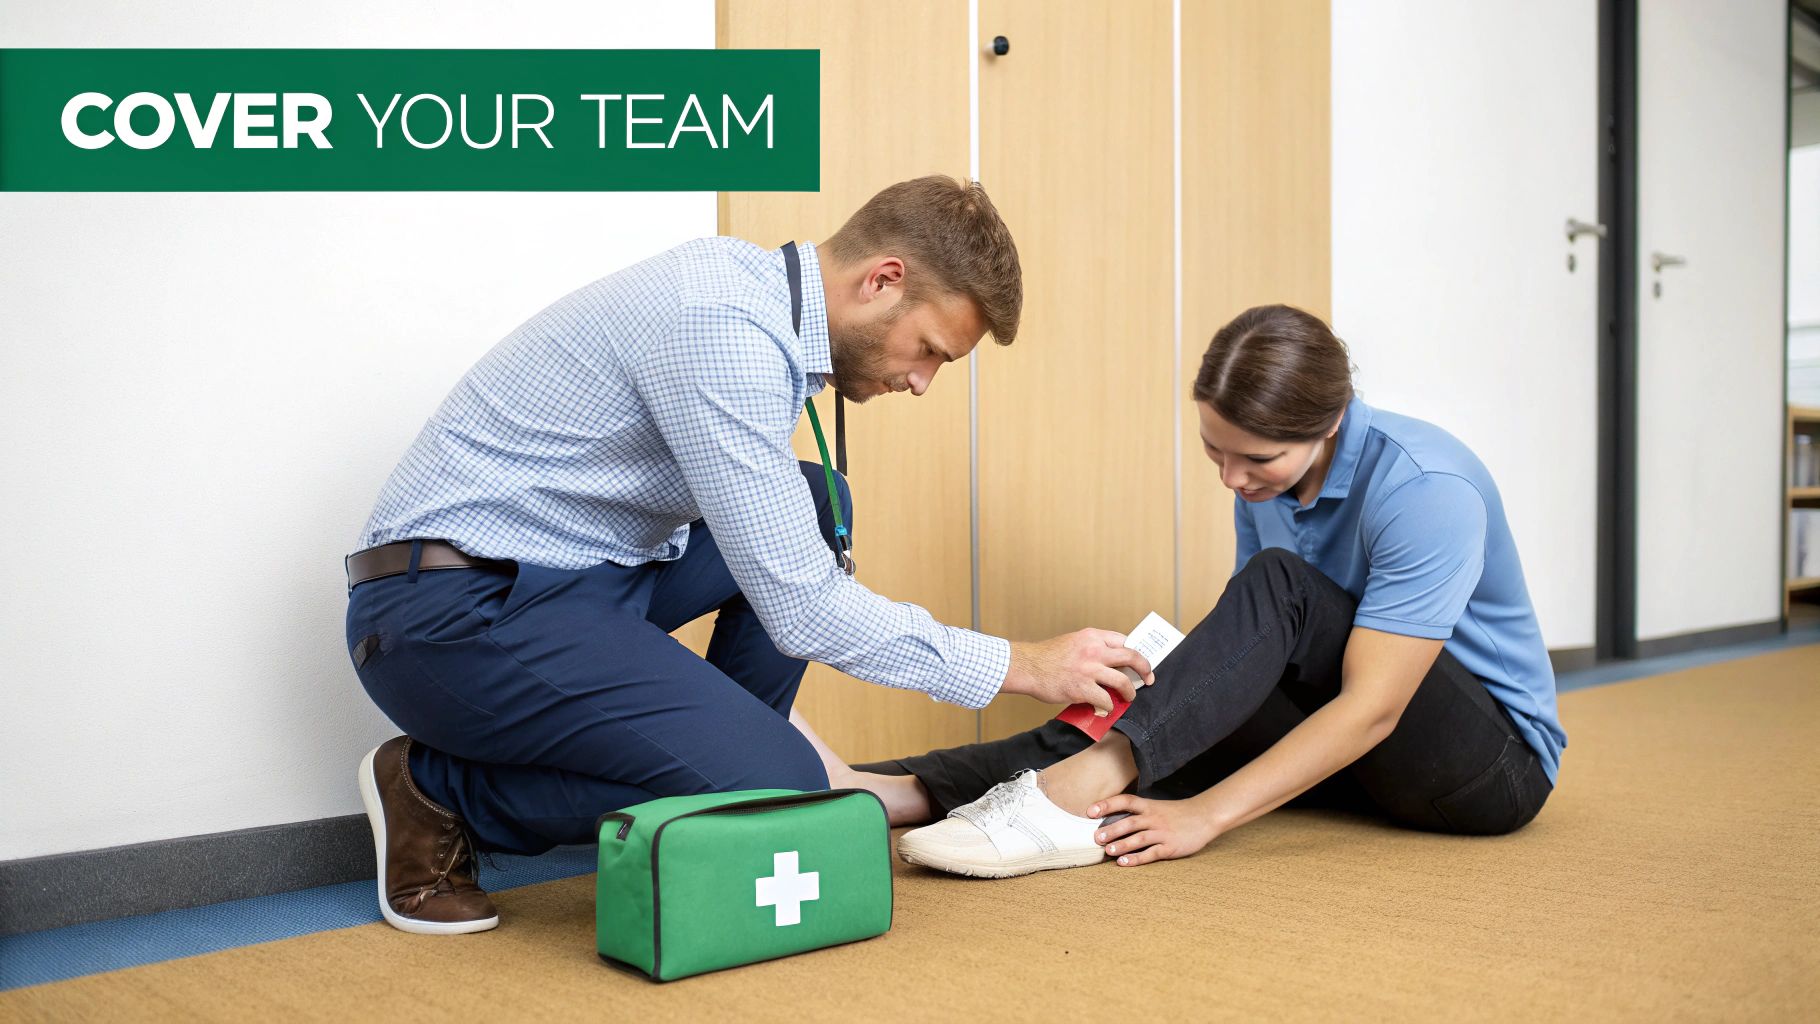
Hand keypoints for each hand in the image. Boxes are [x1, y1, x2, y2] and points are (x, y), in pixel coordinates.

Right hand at [1003, 629, 1154, 713]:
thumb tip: (1110, 664)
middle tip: (1149, 678)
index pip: (1124, 641)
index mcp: (1092, 636)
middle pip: (1132, 657)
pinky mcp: (1082, 688)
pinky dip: (1108, 706)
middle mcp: (1094, 650)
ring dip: (1130, 692)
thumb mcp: (1073, 642)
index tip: (1140, 662)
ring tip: (1129, 697)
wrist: (1028, 667)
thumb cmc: (1046, 657)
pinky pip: (1106, 700)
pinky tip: (1105, 708)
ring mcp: (1089, 669)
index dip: (1136, 652)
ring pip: (1123, 681)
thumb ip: (1092, 648)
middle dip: (1145, 669)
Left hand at [1087, 794, 1217, 866]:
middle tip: (1095, 837)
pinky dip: (1137, 859)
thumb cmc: (1175, 814)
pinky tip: (1123, 863)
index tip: (1090, 811)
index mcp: (1148, 806)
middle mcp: (1154, 818)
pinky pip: (1151, 853)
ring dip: (1122, 845)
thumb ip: (1137, 812)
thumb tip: (1109, 819)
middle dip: (1112, 830)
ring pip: (1139, 838)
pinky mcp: (1170, 847)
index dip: (1107, 805)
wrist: (1204, 817)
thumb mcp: (1156, 807)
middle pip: (1130, 822)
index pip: (1125, 801)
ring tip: (1107, 851)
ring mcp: (1162, 833)